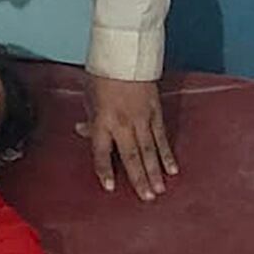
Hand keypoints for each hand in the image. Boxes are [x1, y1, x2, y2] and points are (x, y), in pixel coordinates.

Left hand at [77, 76, 175, 201]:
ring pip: (149, 150)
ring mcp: (142, 119)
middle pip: (130, 155)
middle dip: (138, 178)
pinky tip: (172, 169)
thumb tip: (82, 132)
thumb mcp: (88, 96)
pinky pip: (161, 138)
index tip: (110, 187)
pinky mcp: (156, 112)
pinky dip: (167, 154)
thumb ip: (89, 118)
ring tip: (160, 190)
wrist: (126, 55)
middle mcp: (122, 123)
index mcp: (102, 119)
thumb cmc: (103, 74)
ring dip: (154, 172)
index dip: (105, 170)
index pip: (102, 151)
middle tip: (146, 198)